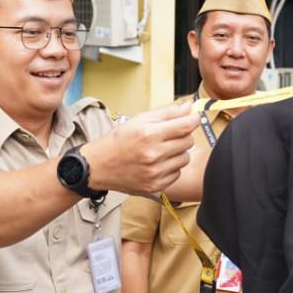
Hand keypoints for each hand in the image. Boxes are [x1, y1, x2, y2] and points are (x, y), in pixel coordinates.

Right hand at [84, 102, 198, 194]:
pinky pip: (177, 173)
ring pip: (185, 158)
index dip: (194, 119)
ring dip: (178, 152)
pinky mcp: (156, 186)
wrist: (98, 166)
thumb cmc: (118, 141)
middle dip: (183, 135)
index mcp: (149, 134)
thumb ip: (167, 113)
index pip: (185, 126)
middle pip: (188, 142)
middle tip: (170, 135)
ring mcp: (155, 172)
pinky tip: (158, 163)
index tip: (194, 117)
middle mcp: (153, 154)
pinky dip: (171, 167)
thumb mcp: (139, 120)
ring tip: (162, 150)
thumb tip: (189, 107)